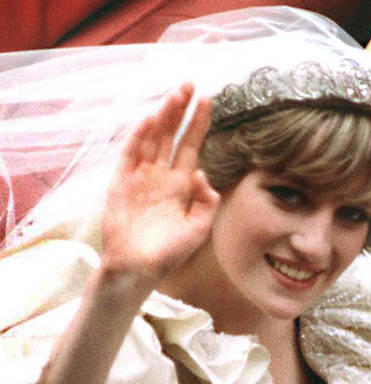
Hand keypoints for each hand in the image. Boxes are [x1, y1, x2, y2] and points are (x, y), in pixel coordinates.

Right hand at [102, 83, 218, 281]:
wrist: (137, 269)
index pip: (190, 147)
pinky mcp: (121, 184)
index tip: (207, 100)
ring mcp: (140, 178)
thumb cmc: (167, 254)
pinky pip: (130, 156)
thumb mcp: (198, 230)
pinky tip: (149, 120)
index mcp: (180, 186)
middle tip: (189, 84)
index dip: (198, 124)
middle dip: (180, 110)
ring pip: (152, 140)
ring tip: (174, 95)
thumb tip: (203, 174)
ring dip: (162, 117)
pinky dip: (138, 138)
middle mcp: (160, 177)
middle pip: (171, 136)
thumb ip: (207, 203)